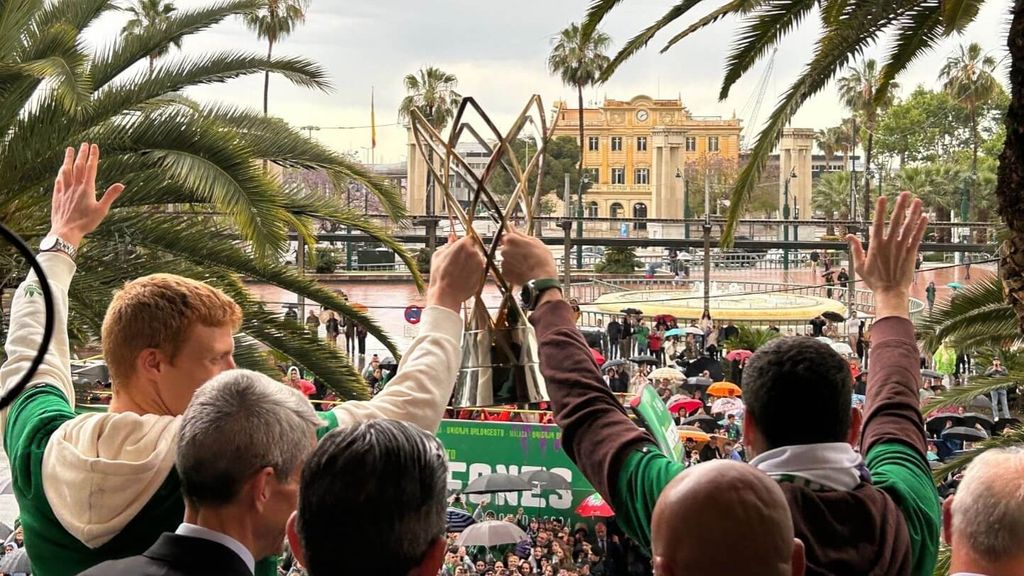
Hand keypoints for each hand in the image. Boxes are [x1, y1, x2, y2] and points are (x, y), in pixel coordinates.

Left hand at [48, 143, 124, 247]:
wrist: (66, 231)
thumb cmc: (85, 222)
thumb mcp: (102, 210)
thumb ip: (110, 196)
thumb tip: (121, 184)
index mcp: (87, 189)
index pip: (90, 168)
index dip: (92, 156)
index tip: (94, 146)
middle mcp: (75, 187)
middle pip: (78, 166)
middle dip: (81, 154)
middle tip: (83, 144)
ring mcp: (65, 191)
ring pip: (66, 171)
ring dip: (68, 159)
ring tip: (69, 150)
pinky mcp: (57, 197)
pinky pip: (59, 181)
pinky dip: (61, 173)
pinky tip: (60, 171)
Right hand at [427, 233, 486, 311]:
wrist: (446, 294)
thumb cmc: (440, 275)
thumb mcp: (438, 255)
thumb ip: (448, 244)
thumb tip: (452, 237)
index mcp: (463, 244)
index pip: (467, 238)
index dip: (462, 244)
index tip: (458, 249)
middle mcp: (474, 252)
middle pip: (473, 247)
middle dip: (467, 252)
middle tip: (457, 262)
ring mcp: (480, 263)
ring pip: (476, 258)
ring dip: (470, 262)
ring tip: (459, 271)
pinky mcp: (482, 273)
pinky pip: (478, 268)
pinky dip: (473, 270)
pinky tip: (463, 276)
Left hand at [500, 228, 557, 285]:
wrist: (542, 278)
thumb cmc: (541, 259)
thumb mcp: (534, 241)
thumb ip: (520, 234)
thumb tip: (511, 226)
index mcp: (511, 239)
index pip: (508, 236)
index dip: (515, 240)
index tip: (520, 244)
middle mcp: (504, 250)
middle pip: (506, 248)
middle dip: (514, 251)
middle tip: (526, 255)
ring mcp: (503, 262)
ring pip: (507, 259)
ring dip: (513, 261)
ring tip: (525, 265)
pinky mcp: (504, 274)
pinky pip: (507, 270)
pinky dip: (513, 270)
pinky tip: (522, 271)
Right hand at [845, 192, 926, 319]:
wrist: (890, 292)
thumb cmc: (874, 280)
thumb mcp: (859, 266)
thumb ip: (855, 249)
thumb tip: (848, 236)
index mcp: (876, 246)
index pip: (878, 224)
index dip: (881, 210)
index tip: (883, 198)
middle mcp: (890, 244)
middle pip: (895, 221)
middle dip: (900, 206)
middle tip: (904, 193)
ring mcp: (902, 248)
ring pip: (908, 227)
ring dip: (913, 213)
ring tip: (918, 201)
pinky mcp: (911, 253)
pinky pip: (917, 237)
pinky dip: (921, 227)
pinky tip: (925, 217)